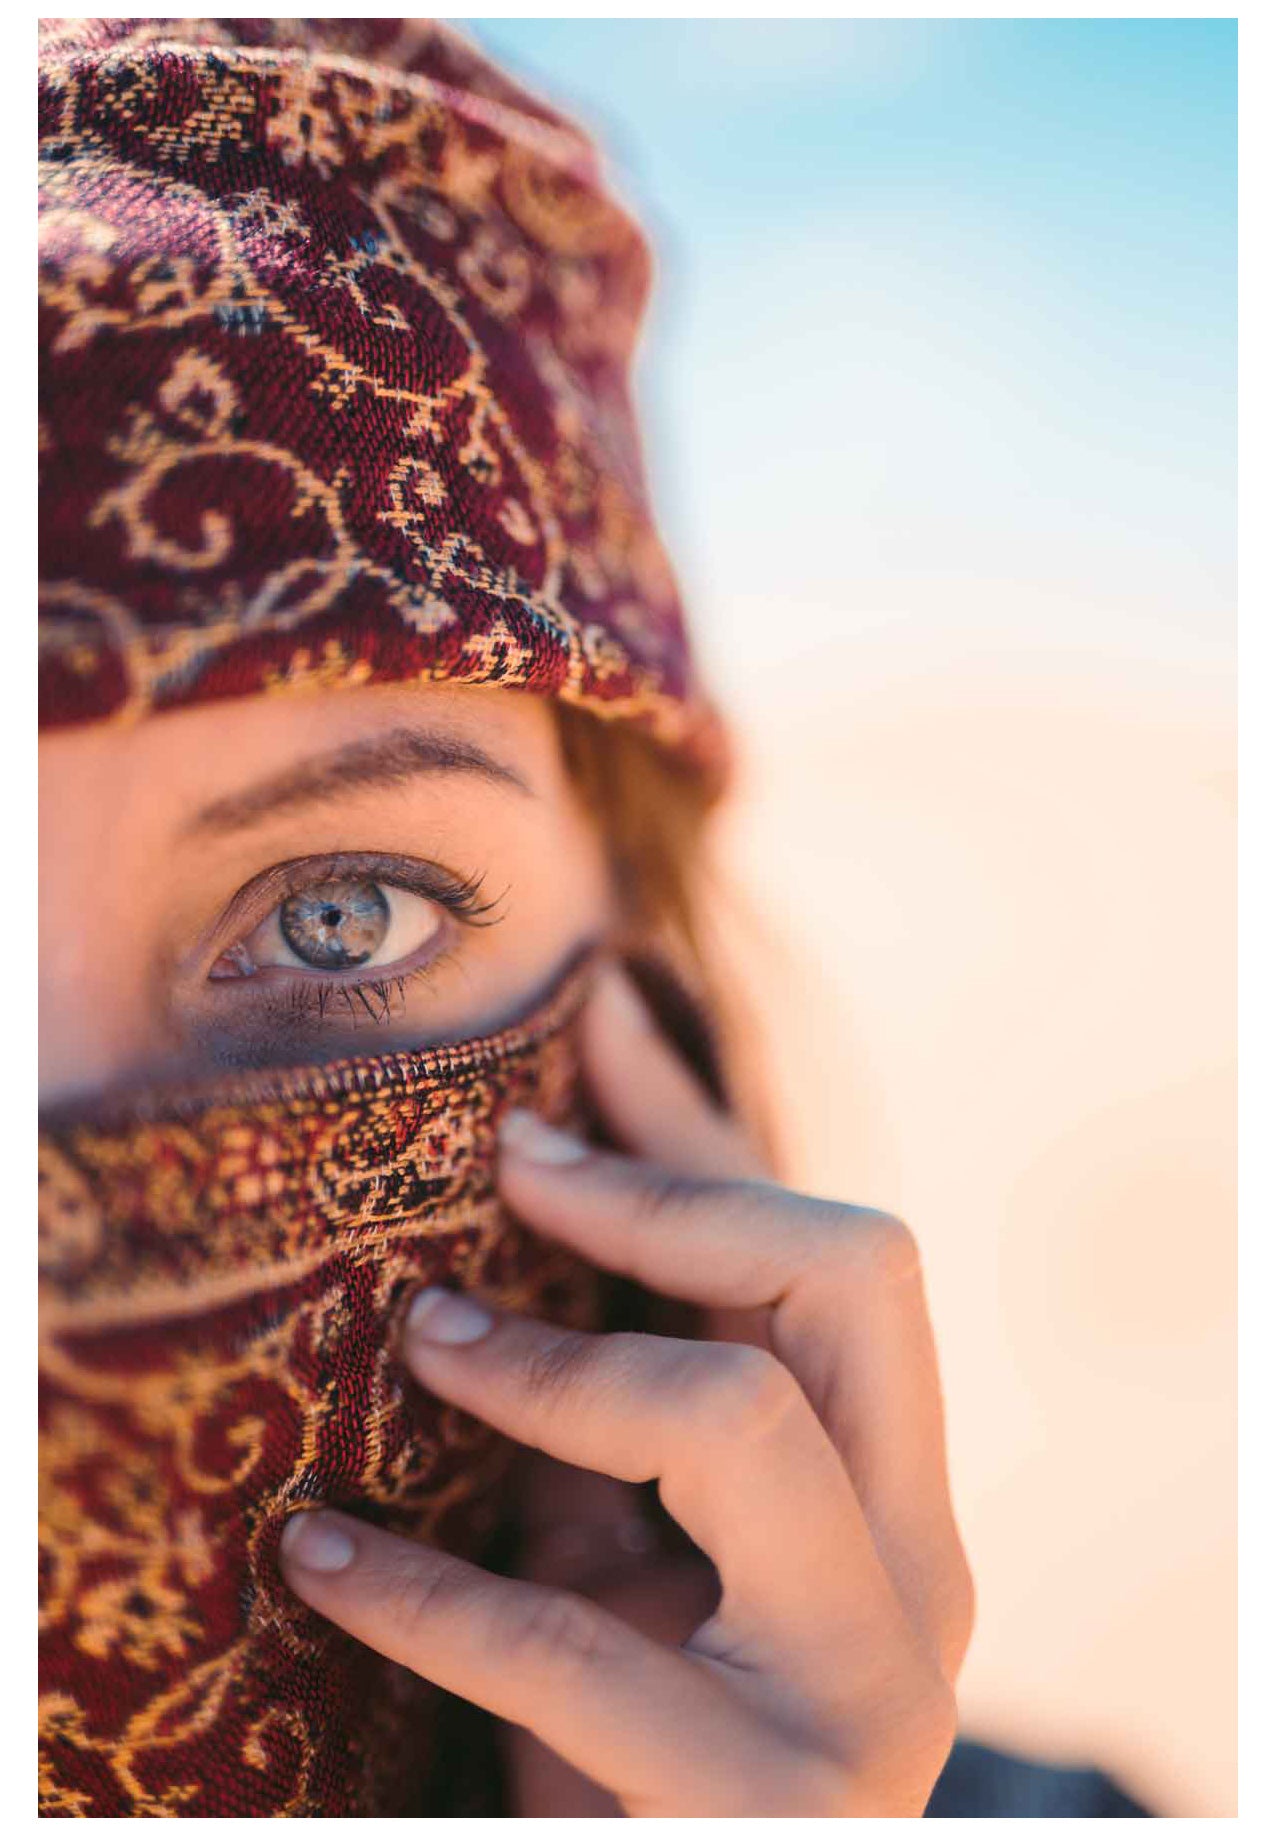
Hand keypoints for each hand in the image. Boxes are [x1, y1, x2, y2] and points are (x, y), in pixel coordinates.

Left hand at [279, 964, 973, 1816]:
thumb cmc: (631, 1733)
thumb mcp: (633, 1530)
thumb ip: (615, 1379)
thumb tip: (535, 1171)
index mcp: (902, 1491)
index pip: (845, 1250)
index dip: (700, 1132)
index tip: (564, 1052)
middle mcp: (924, 1570)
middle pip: (851, 1275)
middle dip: (670, 1198)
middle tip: (512, 1174)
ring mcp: (865, 1691)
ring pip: (738, 1416)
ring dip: (557, 1362)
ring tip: (424, 1343)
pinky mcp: (761, 1809)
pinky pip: (575, 1645)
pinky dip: (427, 1584)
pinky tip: (320, 1557)